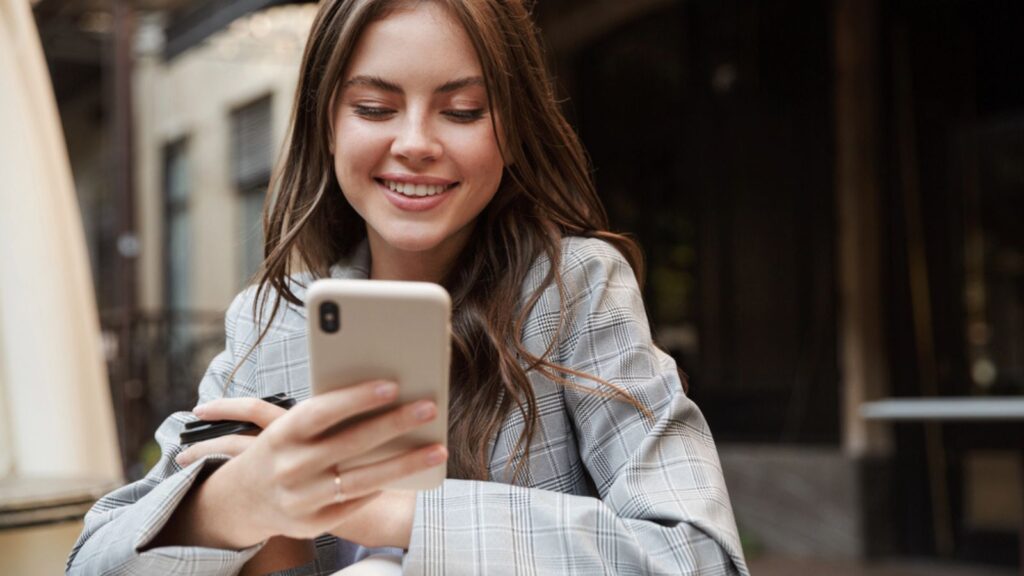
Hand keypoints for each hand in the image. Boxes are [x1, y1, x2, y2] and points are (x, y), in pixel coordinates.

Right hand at [166, 380, 447, 549]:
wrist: (242, 500)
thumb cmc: (282, 449)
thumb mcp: (288, 427)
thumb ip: (323, 415)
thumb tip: (379, 394)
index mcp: (280, 435)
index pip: (320, 412)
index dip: (355, 399)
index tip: (391, 384)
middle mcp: (289, 468)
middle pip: (349, 444)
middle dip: (393, 424)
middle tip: (429, 407)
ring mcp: (301, 499)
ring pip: (361, 480)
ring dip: (404, 463)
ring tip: (438, 449)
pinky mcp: (313, 523)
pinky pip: (357, 502)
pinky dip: (383, 486)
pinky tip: (410, 473)